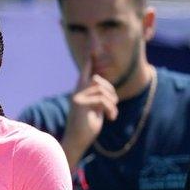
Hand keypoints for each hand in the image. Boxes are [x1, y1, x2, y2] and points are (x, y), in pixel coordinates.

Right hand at [61, 50, 118, 165]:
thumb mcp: (94, 110)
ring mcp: (77, 98)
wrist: (76, 141)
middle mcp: (77, 93)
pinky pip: (102, 100)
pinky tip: (111, 118)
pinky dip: (111, 109)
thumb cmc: (86, 127)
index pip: (86, 72)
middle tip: (113, 104)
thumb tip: (107, 91)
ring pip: (101, 89)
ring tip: (112, 113)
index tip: (94, 48)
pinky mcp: (81, 105)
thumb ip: (98, 98)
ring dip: (112, 101)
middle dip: (110, 90)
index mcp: (80, 92)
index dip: (90, 60)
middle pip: (98, 80)